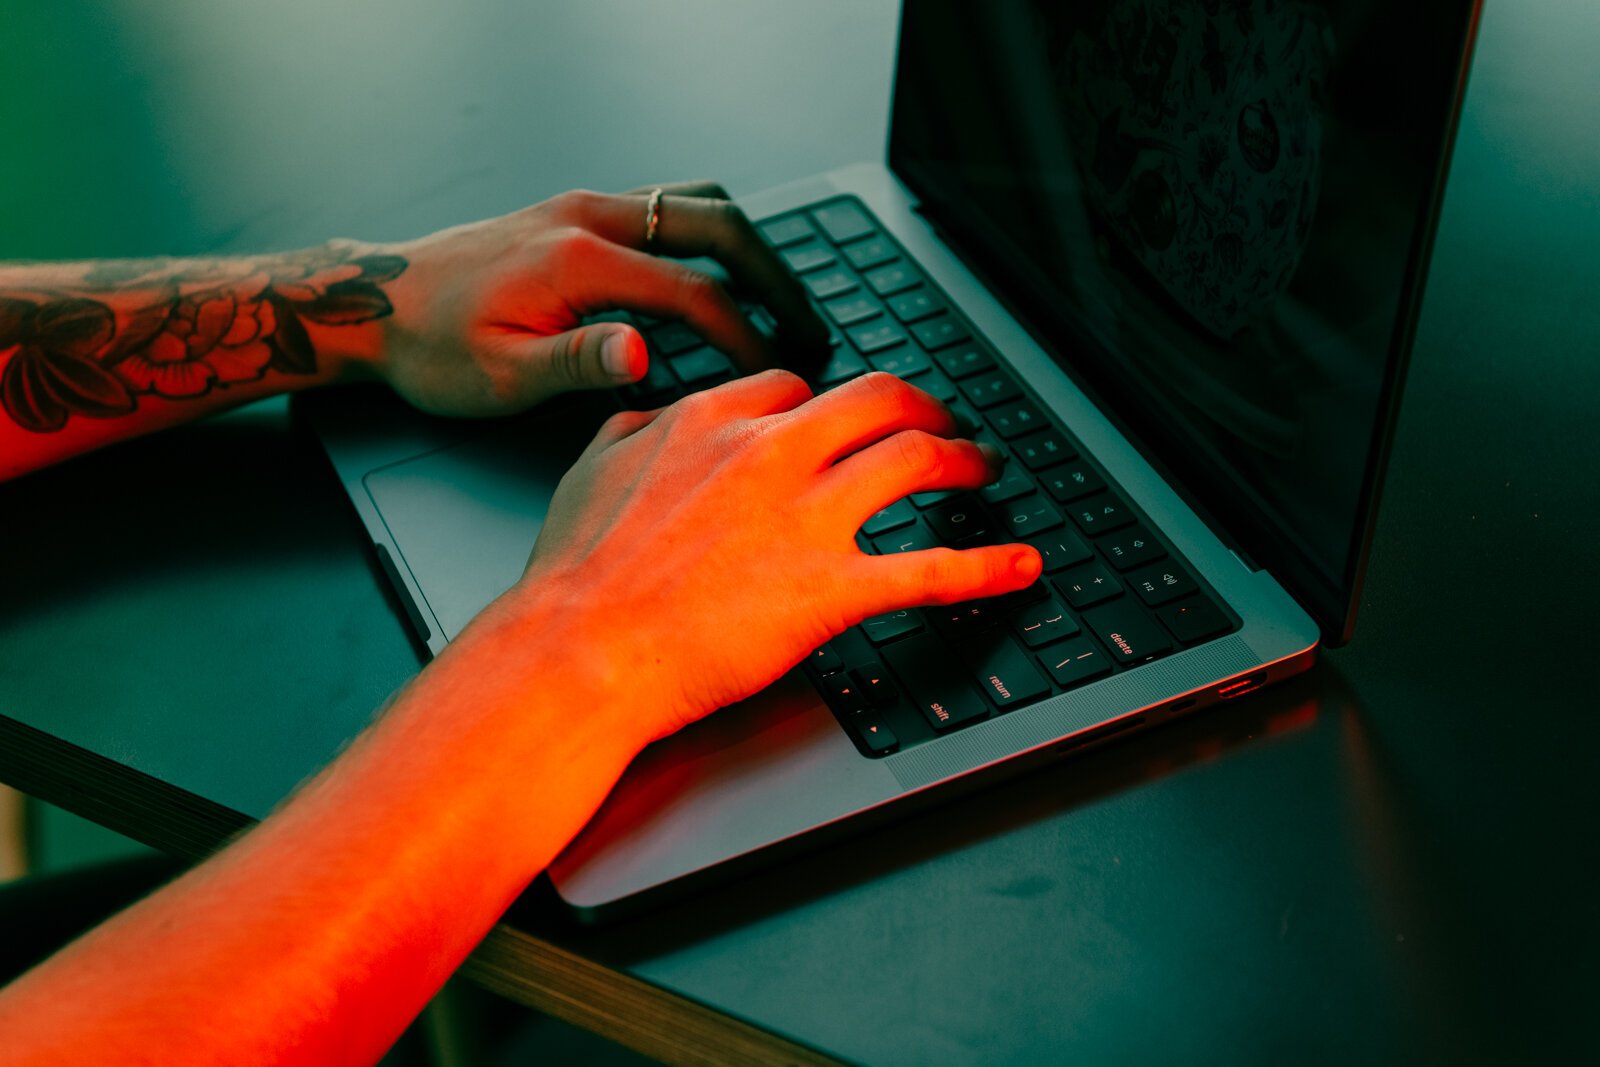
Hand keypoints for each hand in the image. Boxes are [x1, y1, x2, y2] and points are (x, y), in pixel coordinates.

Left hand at [373, 181, 827, 415]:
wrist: (376, 302)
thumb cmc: (434, 347)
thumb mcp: (500, 375)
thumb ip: (577, 362)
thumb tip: (644, 354)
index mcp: (577, 261)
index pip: (694, 293)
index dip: (747, 336)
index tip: (776, 373)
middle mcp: (590, 217)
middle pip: (717, 227)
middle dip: (775, 278)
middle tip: (811, 326)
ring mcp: (586, 206)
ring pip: (698, 203)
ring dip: (750, 248)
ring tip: (781, 300)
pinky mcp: (579, 211)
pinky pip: (669, 206)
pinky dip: (712, 236)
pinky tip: (724, 274)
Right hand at [495, 369, 1043, 746]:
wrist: (579, 649)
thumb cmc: (577, 576)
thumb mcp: (588, 473)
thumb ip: (626, 432)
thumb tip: (642, 416)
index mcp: (712, 421)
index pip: (794, 385)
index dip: (828, 404)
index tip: (842, 422)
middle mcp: (769, 451)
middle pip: (875, 399)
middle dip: (919, 406)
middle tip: (939, 423)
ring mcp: (806, 516)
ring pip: (914, 458)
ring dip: (962, 458)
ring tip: (982, 469)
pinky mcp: (831, 587)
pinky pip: (929, 568)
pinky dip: (988, 565)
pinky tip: (1020, 566)